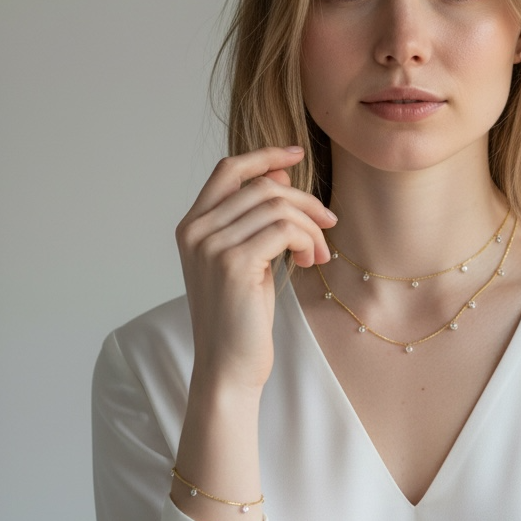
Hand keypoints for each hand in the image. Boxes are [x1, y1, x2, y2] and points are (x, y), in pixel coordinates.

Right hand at [176, 146, 336, 391]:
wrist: (228, 367)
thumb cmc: (241, 317)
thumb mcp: (249, 259)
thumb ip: (257, 219)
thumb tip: (282, 173)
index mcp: (192, 226)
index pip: (228, 169)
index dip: (265, 155)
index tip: (297, 154)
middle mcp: (196, 231)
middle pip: (262, 186)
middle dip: (304, 202)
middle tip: (328, 225)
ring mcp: (212, 246)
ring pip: (277, 206)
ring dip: (310, 226)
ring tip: (318, 254)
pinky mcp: (235, 263)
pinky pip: (284, 229)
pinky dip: (306, 240)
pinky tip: (310, 261)